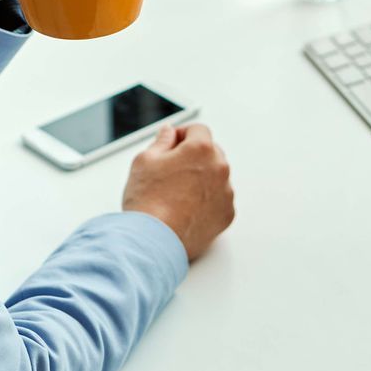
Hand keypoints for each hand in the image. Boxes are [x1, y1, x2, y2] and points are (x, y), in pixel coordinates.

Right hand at [122, 123, 234, 260]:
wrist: (153, 241)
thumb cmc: (147, 202)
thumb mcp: (145, 160)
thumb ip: (161, 141)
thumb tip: (169, 132)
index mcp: (201, 150)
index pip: (198, 130)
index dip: (182, 134)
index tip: (172, 144)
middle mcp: (219, 169)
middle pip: (210, 152)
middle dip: (193, 156)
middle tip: (171, 170)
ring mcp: (225, 193)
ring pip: (216, 177)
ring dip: (201, 179)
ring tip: (176, 194)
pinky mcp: (226, 215)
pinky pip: (219, 200)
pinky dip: (207, 201)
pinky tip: (186, 208)